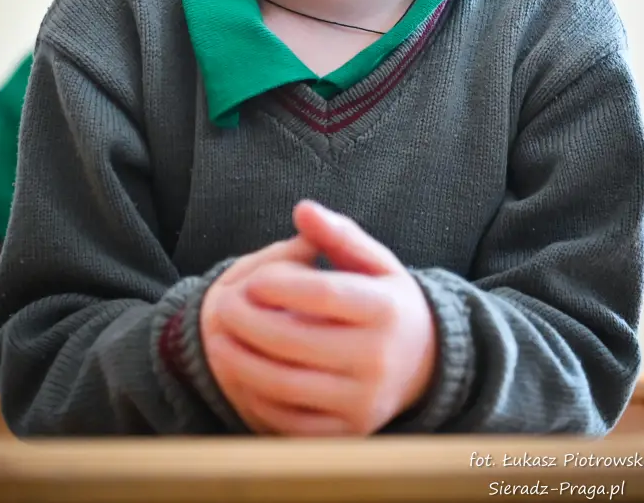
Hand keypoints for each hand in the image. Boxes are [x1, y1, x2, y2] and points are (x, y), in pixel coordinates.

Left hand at [204, 201, 435, 435]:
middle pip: (297, 341)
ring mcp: (363, 402)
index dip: (281, 285)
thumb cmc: (387, 301)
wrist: (425, 363)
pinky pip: (291, 421)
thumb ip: (339, 234)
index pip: (324, 294)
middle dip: (248, 323)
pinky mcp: (348, 433)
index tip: (251, 280)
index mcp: (385, 310)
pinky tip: (243, 374)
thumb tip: (302, 210)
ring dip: (243, 362)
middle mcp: (378, 359)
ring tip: (219, 340)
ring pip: (286, 385)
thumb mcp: (375, 261)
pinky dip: (259, 398)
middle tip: (221, 308)